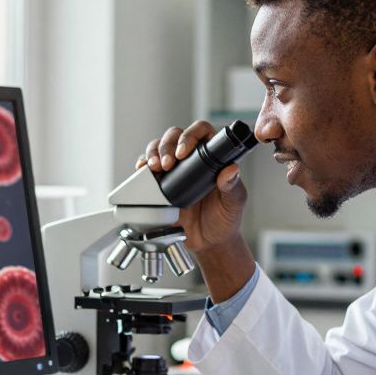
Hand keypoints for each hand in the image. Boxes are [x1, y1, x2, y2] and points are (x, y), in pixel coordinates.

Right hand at [138, 121, 246, 254]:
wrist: (208, 243)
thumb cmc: (224, 220)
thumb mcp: (233, 204)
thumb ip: (232, 187)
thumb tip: (231, 170)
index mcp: (212, 158)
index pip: (201, 132)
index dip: (191, 135)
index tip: (184, 152)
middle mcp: (191, 159)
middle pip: (175, 135)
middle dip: (167, 145)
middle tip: (168, 164)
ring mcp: (174, 170)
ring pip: (158, 146)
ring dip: (153, 153)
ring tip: (155, 168)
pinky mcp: (160, 183)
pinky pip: (147, 167)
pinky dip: (142, 165)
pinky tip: (142, 171)